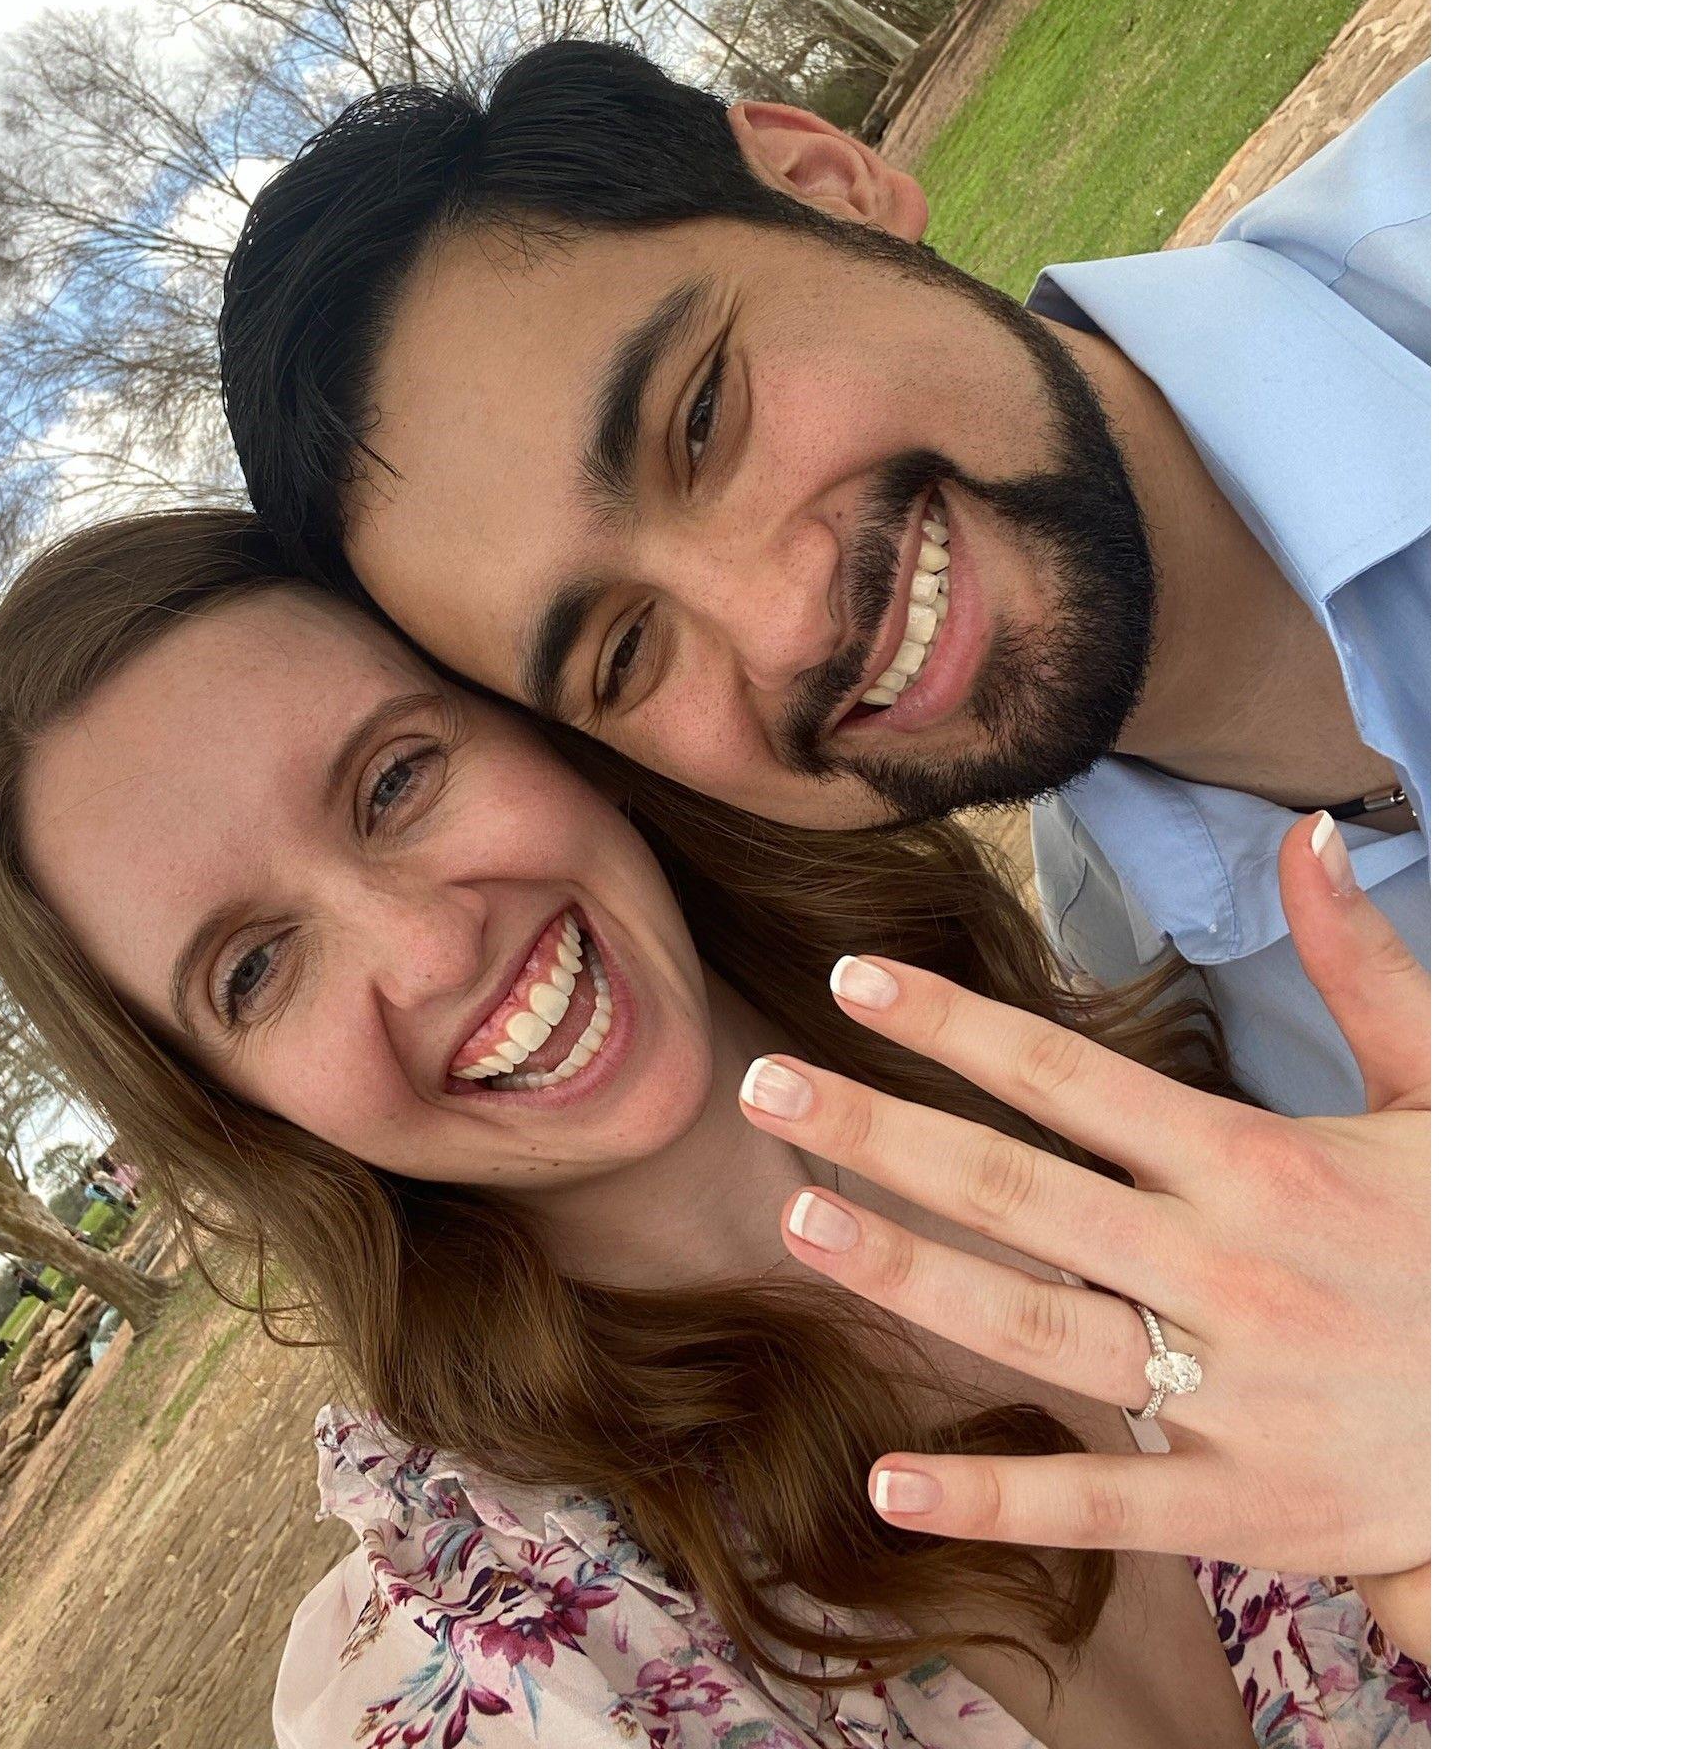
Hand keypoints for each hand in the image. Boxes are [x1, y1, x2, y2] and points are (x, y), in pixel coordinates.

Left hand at [737, 812, 1428, 1656]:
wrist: (1577, 1427)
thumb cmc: (1494, 1243)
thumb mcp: (1449, 1089)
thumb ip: (1362, 966)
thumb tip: (1307, 834)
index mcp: (1260, 1165)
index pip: (1072, 1076)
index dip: (955, 1025)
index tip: (855, 981)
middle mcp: (1224, 1271)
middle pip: (1017, 1191)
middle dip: (880, 1132)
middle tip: (763, 1088)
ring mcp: (1230, 1393)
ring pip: (1034, 1328)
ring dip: (905, 1276)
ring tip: (798, 1225)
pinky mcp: (1241, 1505)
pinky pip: (1103, 1501)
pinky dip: (998, 1491)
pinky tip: (891, 1481)